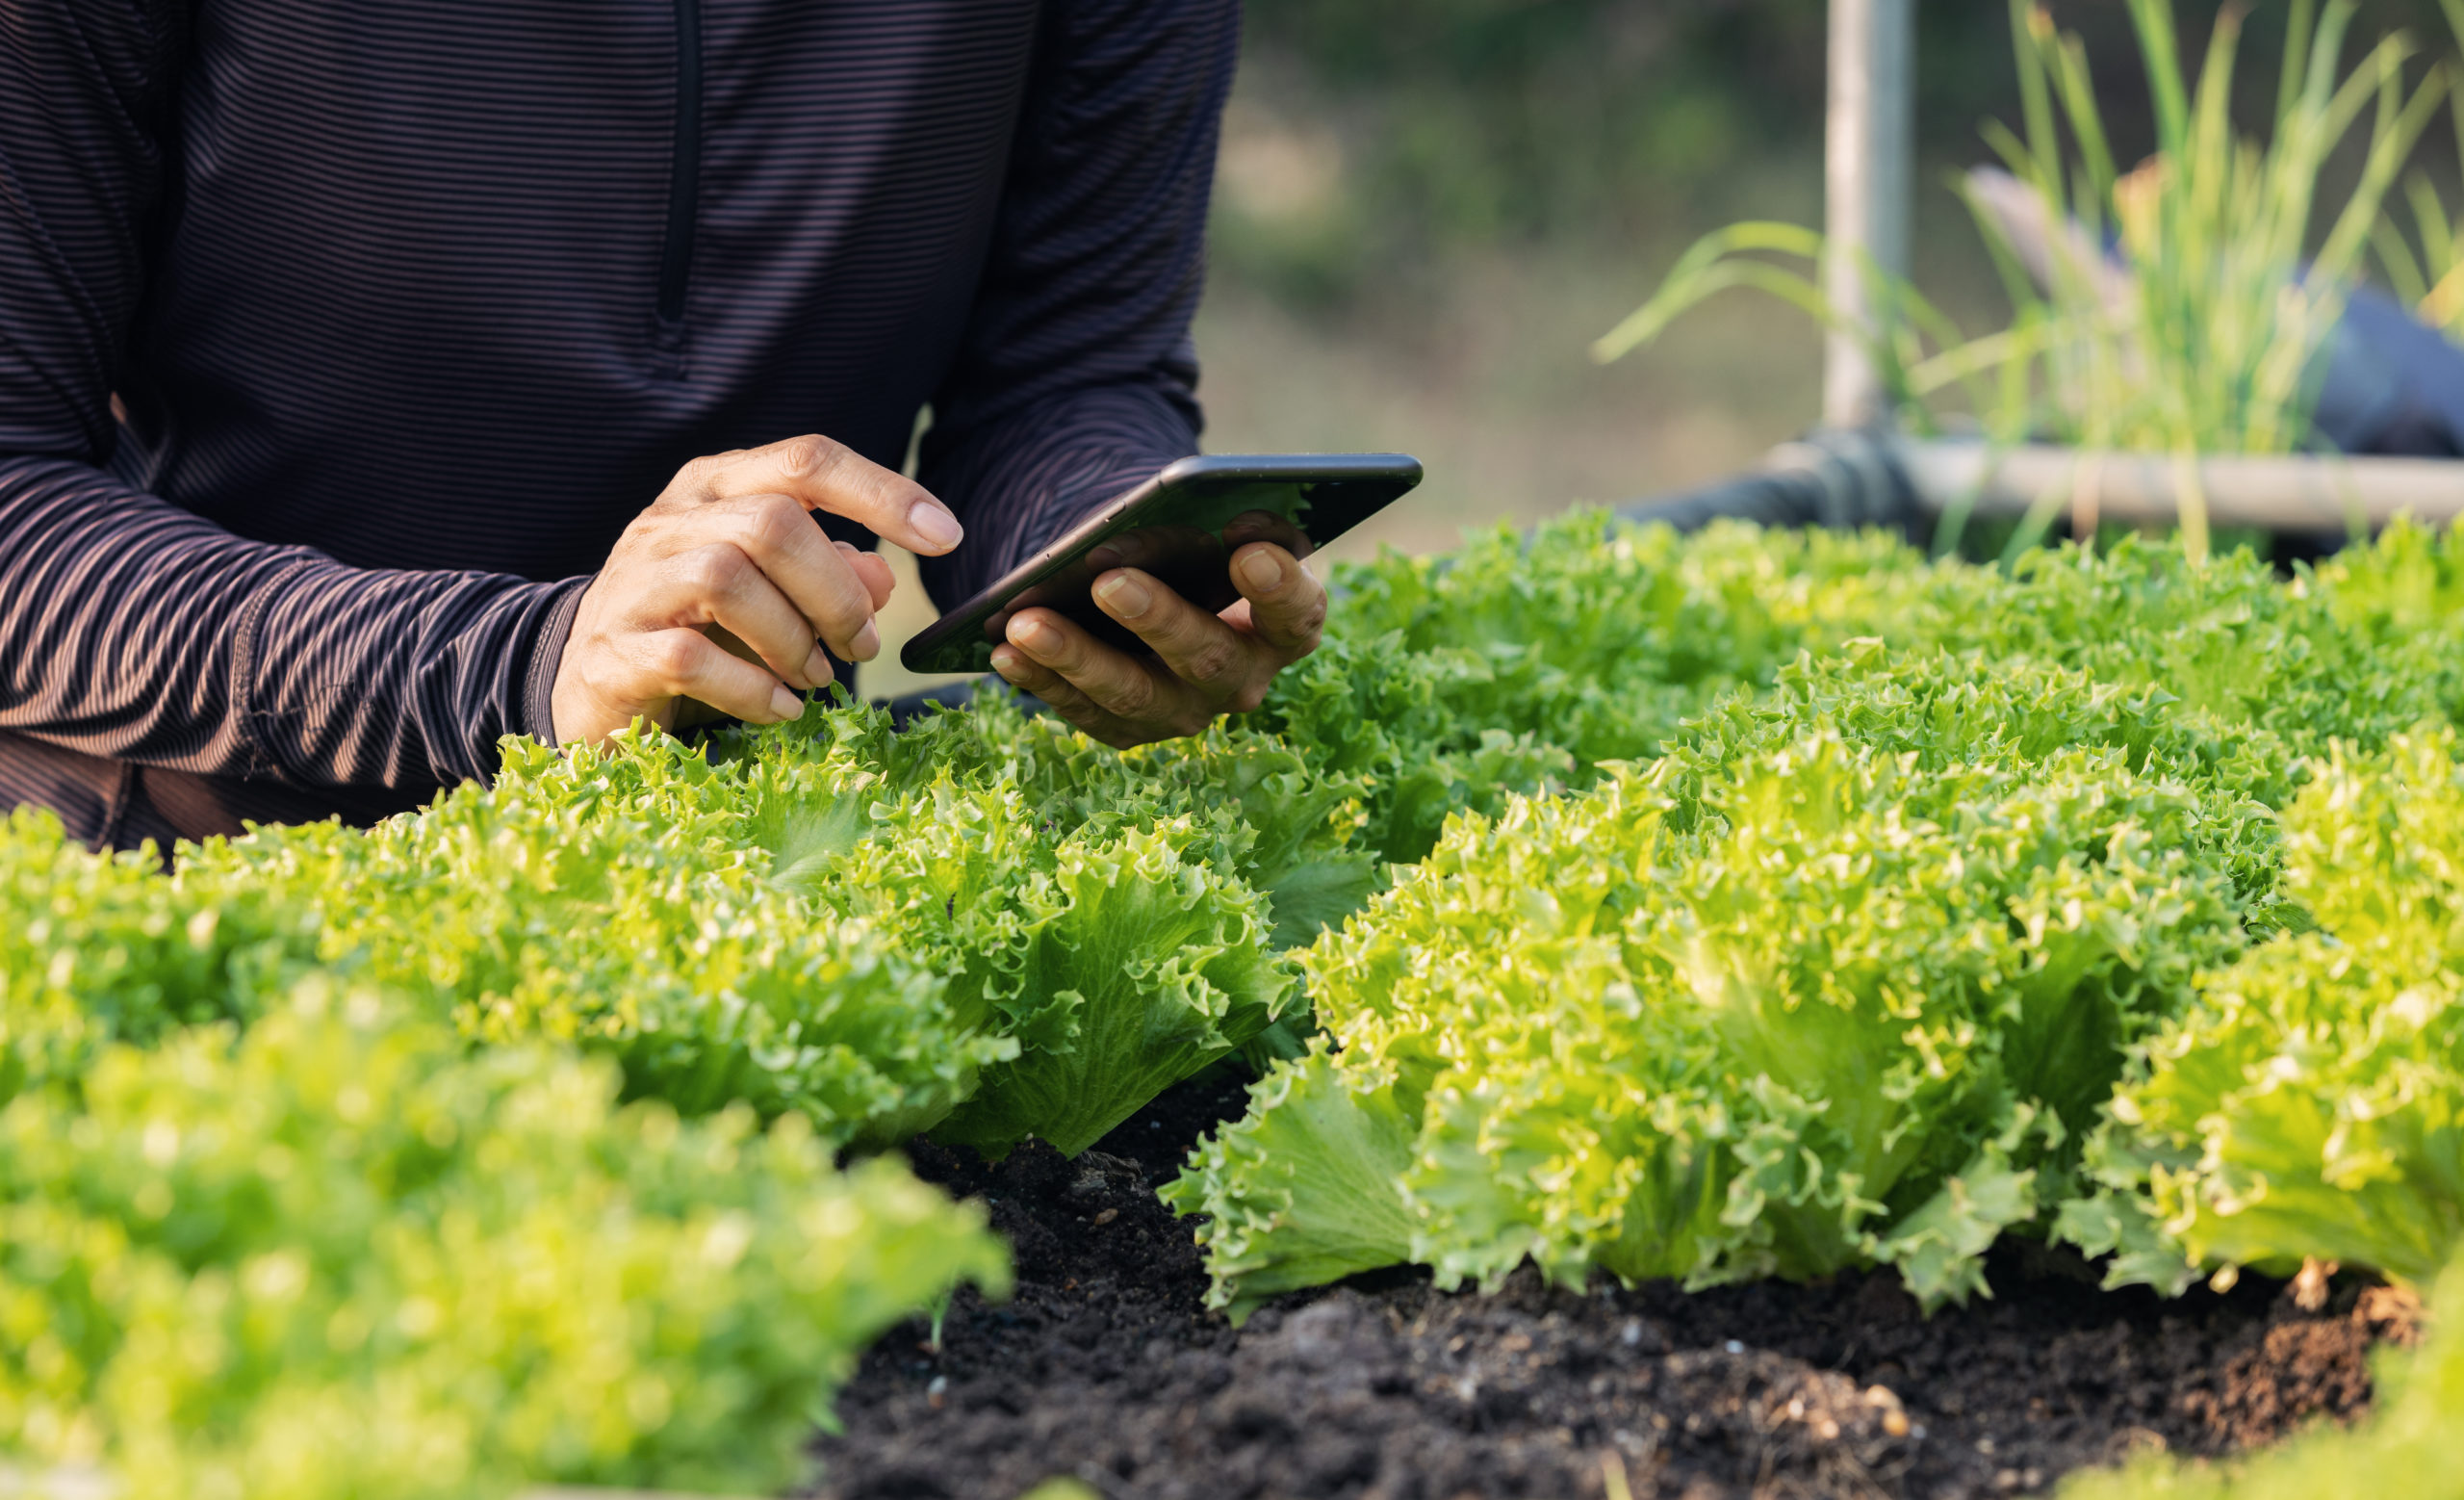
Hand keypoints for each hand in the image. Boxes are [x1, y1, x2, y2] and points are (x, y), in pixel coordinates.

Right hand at [552, 435, 962, 744]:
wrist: (586, 685)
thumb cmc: (694, 627)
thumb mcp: (769, 594)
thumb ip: (828, 576)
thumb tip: (885, 577)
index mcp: (715, 489)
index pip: (806, 462)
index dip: (883, 492)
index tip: (946, 535)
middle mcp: (669, 522)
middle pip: (773, 523)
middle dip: (836, 593)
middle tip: (862, 647)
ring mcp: (633, 583)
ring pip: (728, 579)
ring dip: (794, 639)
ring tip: (818, 678)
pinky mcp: (613, 652)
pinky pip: (690, 656)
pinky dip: (753, 688)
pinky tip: (782, 710)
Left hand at [987, 542, 1325, 747]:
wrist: (1162, 587)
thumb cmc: (1194, 547)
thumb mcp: (1205, 530)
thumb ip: (1199, 523)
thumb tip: (1160, 511)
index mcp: (1283, 626)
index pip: (1297, 614)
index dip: (1278, 588)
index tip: (1248, 551)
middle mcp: (1243, 679)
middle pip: (1207, 658)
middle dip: (1156, 618)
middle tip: (1109, 581)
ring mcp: (1187, 712)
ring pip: (1136, 695)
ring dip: (1076, 657)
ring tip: (1025, 621)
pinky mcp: (1132, 730)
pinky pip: (1084, 712)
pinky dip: (1041, 680)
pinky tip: (1003, 650)